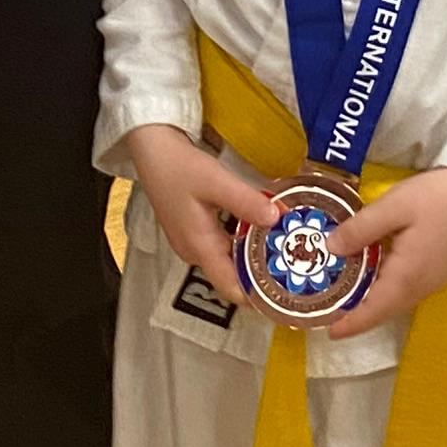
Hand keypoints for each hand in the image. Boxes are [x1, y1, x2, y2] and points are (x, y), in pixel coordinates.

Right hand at [122, 122, 276, 306]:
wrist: (152, 150)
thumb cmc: (179, 167)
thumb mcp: (216, 182)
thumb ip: (246, 202)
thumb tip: (277, 219)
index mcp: (200, 247)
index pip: (230, 289)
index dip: (257, 297)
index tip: (286, 294)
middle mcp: (195, 251)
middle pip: (232, 275)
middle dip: (261, 273)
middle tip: (294, 265)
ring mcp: (192, 241)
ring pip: (229, 259)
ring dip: (253, 254)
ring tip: (284, 245)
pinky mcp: (193, 230)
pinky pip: (223, 245)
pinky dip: (242, 241)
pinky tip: (259, 227)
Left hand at [324, 166, 446, 335]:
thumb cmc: (436, 196)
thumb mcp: (393, 206)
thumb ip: (360, 229)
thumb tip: (331, 248)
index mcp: (407, 276)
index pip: (374, 310)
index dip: (351, 324)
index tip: (329, 332)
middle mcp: (422, 286)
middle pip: (385, 310)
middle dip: (359, 316)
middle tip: (332, 311)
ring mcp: (434, 280)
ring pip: (397, 300)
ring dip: (373, 303)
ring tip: (348, 295)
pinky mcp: (440, 269)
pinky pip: (407, 289)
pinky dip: (387, 290)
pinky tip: (375, 274)